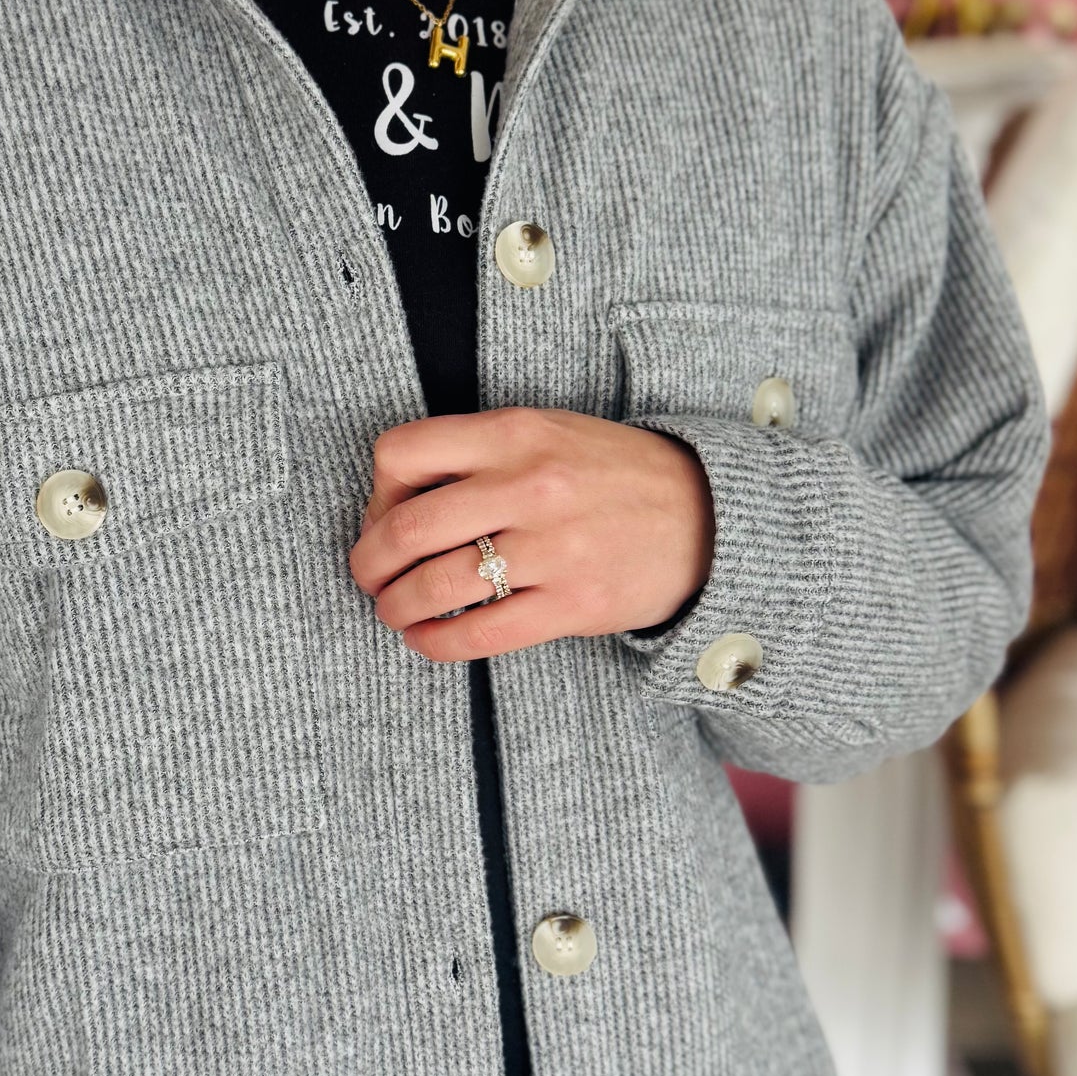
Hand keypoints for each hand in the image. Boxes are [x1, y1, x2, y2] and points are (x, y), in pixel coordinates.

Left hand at [348, 406, 714, 660]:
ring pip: (436, 585)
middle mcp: (530, 485)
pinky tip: (427, 639)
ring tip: (393, 611)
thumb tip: (395, 502)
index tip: (383, 515)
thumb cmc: (611, 476)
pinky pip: (480, 635)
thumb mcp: (547, 433)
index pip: (401, 453)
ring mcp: (552, 548)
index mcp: (516, 433)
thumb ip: (477, 454)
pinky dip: (437, 643)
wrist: (707, 515)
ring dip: (395, 606)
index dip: (375, 491)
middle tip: (369, 576)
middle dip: (370, 562)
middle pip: (407, 528)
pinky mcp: (572, 604)